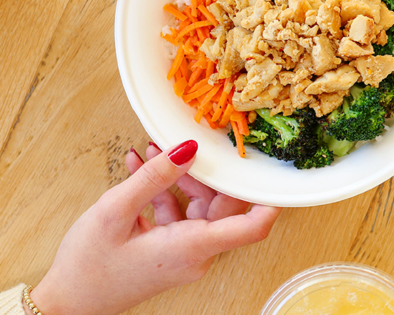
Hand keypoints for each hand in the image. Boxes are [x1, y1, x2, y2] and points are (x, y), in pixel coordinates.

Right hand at [26, 141, 280, 314]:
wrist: (68, 303)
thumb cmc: (88, 265)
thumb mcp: (115, 211)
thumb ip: (154, 178)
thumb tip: (187, 149)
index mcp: (192, 247)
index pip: (251, 227)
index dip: (270, 201)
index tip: (277, 174)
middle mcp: (197, 253)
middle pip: (222, 206)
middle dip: (206, 172)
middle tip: (187, 144)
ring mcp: (185, 253)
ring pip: (199, 206)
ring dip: (178, 178)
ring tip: (150, 152)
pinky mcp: (171, 250)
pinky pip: (179, 215)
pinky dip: (163, 192)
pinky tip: (139, 169)